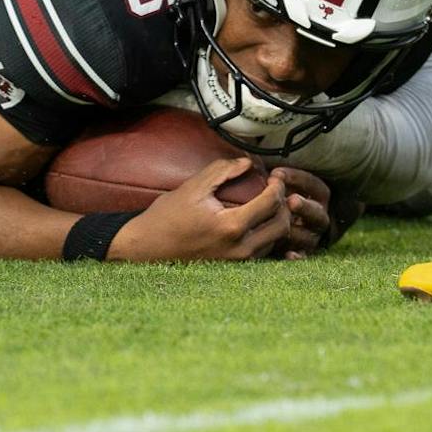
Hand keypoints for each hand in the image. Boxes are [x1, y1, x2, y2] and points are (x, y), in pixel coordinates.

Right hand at [110, 158, 290, 260]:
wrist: (147, 248)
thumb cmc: (167, 217)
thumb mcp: (193, 187)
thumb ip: (222, 171)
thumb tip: (248, 163)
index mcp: (231, 227)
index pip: (270, 203)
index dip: (278, 186)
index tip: (274, 175)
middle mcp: (240, 248)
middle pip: (282, 225)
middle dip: (284, 203)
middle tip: (275, 188)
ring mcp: (238, 261)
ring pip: (276, 240)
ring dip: (278, 220)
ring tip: (269, 202)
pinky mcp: (234, 267)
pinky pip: (264, 251)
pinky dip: (269, 234)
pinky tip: (260, 221)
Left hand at [268, 166, 329, 258]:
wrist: (283, 223)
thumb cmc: (272, 195)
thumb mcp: (274, 181)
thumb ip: (268, 169)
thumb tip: (249, 156)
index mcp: (314, 194)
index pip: (313, 184)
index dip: (298, 178)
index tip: (276, 174)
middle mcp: (316, 215)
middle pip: (318, 212)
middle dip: (306, 206)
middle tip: (291, 200)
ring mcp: (310, 236)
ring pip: (311, 235)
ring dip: (300, 230)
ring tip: (287, 226)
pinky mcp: (301, 252)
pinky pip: (303, 255)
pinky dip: (297, 254)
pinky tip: (288, 253)